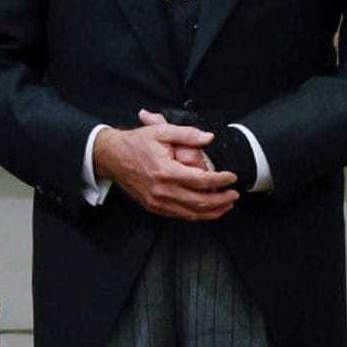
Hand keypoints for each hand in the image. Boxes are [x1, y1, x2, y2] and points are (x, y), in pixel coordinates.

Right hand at [92, 111, 238, 220]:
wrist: (112, 157)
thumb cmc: (136, 143)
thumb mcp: (161, 131)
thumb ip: (187, 134)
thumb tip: (209, 138)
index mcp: (166, 171)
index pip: (201, 180)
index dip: (220, 180)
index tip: (231, 176)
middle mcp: (162, 190)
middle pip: (199, 201)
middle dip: (221, 200)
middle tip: (234, 194)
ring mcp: (157, 201)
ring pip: (191, 213)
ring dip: (212, 211)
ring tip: (227, 205)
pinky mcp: (154, 207)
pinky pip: (179, 215)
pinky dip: (196, 215)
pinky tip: (207, 210)